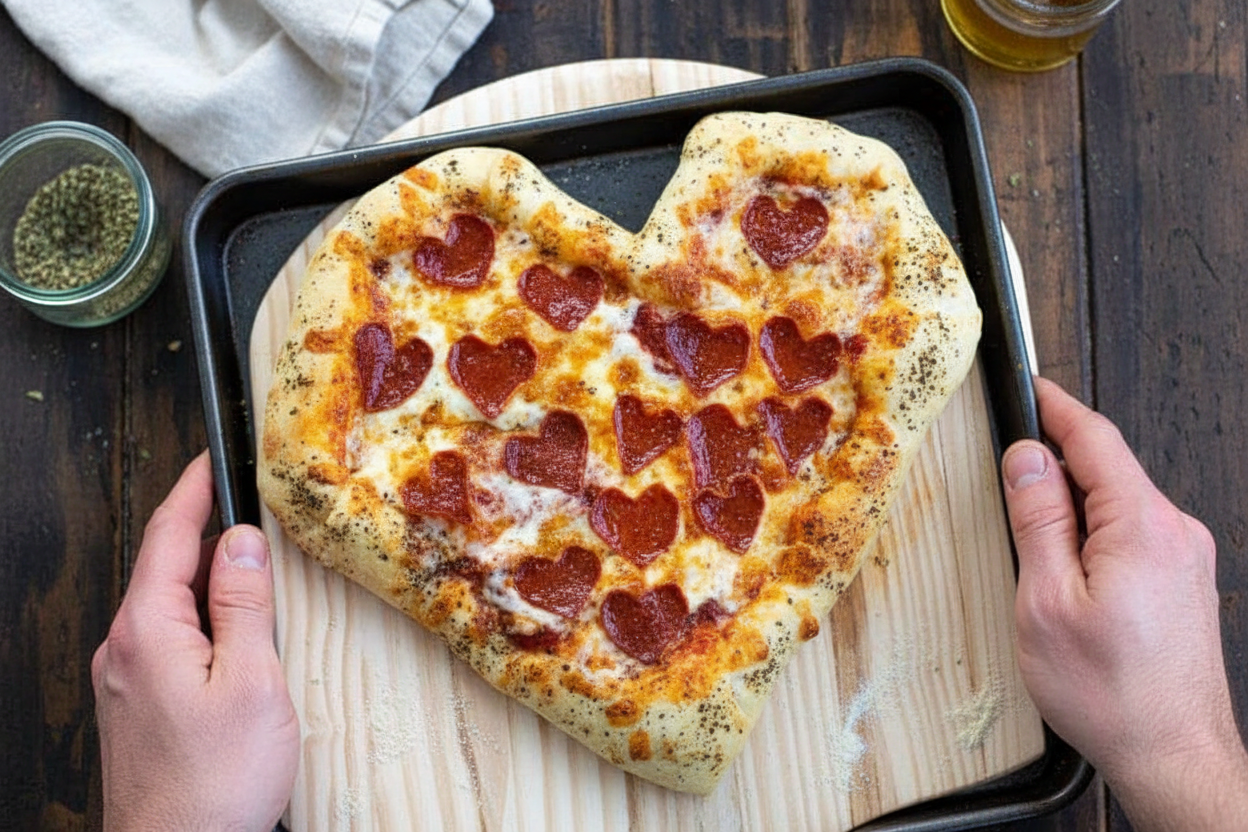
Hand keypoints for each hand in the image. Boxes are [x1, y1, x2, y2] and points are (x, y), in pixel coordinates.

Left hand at [92, 453, 299, 830]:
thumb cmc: (214, 785)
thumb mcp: (251, 682)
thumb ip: (246, 605)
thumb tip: (242, 542)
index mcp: (147, 630)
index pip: (167, 536)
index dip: (193, 490)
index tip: (213, 459)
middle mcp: (124, 648)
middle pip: (166, 568)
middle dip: (208, 535)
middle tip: (253, 515)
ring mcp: (125, 679)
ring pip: (169, 607)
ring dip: (209, 584)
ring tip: (256, 579)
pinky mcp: (136, 706)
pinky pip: (168, 641)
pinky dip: (203, 622)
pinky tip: (237, 639)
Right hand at [1001, 377, 1247, 830]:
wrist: (1173, 755)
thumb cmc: (1110, 693)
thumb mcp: (1046, 602)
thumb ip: (1038, 520)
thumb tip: (1027, 458)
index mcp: (1141, 526)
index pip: (1095, 438)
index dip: (1055, 406)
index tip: (1029, 385)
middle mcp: (1174, 532)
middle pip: (1106, 469)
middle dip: (1055, 464)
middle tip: (1007, 483)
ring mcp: (1185, 557)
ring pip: (1118, 503)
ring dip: (1073, 507)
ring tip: (1034, 550)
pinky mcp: (1184, 581)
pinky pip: (1132, 533)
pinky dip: (1094, 534)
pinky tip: (1068, 572)